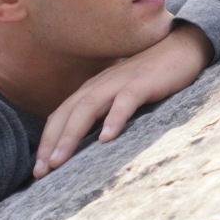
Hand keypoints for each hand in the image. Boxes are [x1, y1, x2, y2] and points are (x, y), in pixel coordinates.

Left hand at [33, 23, 212, 177]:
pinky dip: (114, 118)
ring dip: (71, 134)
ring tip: (59, 160)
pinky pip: (125, 100)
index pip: (61, 115)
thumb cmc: (150, 78)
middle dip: (51, 142)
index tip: (39, 169)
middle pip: (67, 113)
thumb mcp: (121, 96)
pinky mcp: (143, 82)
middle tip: (40, 171)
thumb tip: (90, 143)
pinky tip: (106, 138)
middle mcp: (100, 84)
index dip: (47, 140)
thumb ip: (104, 113)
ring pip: (88, 107)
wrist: (181, 49)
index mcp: (93, 89)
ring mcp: (120, 82)